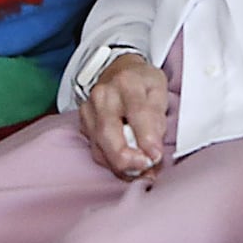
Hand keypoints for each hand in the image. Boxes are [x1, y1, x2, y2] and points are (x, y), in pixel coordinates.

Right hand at [77, 54, 167, 179]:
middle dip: (127, 159)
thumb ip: (158, 118)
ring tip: (141, 171)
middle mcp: (103, 96)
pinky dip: (113, 164)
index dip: (146, 138)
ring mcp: (89, 110)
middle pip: (108, 133)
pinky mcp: (83, 125)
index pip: (136, 112)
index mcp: (127, 82)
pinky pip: (96, 151)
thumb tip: (153, 150)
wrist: (118, 71)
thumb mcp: (159, 90)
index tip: (156, 156)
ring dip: (121, 166)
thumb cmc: (142, 82)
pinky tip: (128, 167)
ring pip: (99, 147)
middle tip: (146, 168)